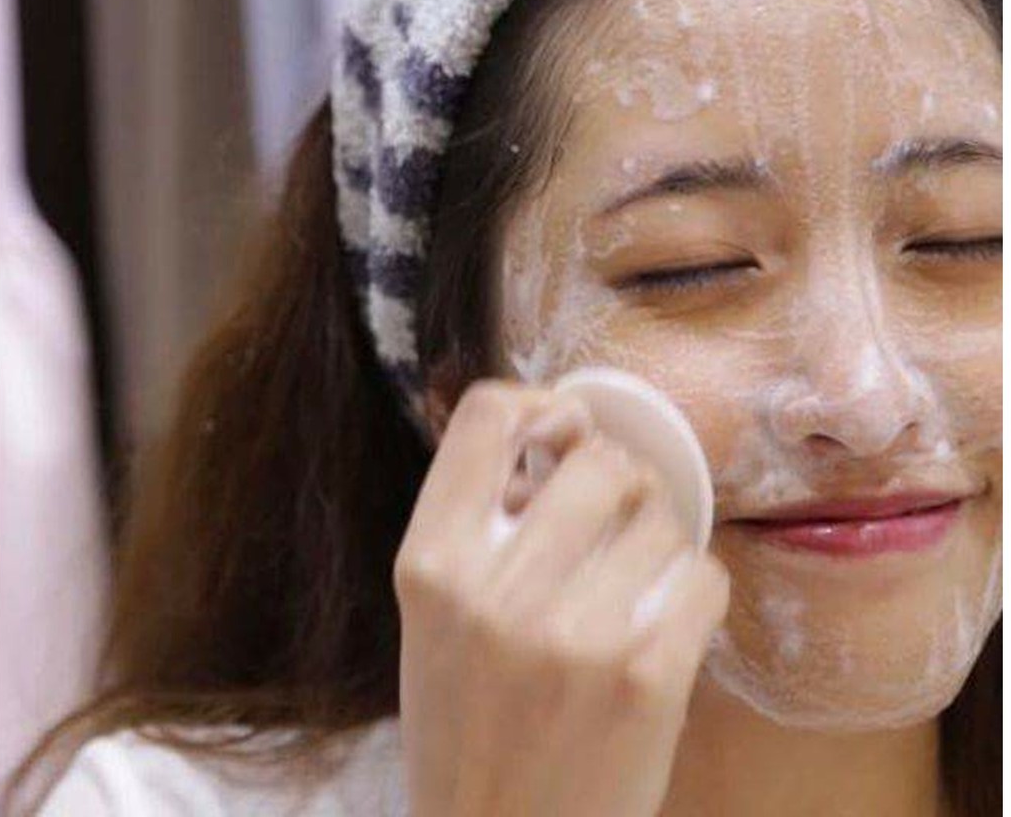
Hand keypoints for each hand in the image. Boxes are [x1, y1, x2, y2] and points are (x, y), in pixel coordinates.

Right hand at [394, 380, 729, 816]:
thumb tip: (554, 435)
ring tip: (638, 584)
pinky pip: (704, 576)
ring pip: (661, 515)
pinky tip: (668, 622)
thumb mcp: (435, 619)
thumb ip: (476, 526)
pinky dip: (696, 591)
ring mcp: (572, 633)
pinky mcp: (646, 677)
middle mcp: (494, 589)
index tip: (563, 434)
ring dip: (661, 541)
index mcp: (430, 564)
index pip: (486, 415)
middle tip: (617, 518)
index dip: (539, 407)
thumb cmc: (469, 727)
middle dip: (621, 480)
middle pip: (600, 458)